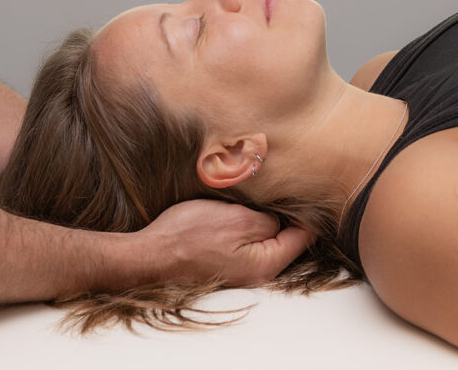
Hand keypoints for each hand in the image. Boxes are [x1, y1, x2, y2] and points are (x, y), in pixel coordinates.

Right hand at [137, 199, 313, 286]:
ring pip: (266, 236)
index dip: (307, 211)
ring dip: (264, 216)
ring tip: (259, 194)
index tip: (305, 188)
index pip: (304, 236)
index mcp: (266, 264)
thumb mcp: (238, 219)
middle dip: (285, 213)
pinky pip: (248, 239)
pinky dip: (248, 223)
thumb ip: (270, 221)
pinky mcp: (227, 260)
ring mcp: (242, 268)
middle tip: (281, 185)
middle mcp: (257, 271)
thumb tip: (285, 220)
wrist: (150, 254)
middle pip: (287, 238)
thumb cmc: (189, 236)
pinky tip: (239, 207)